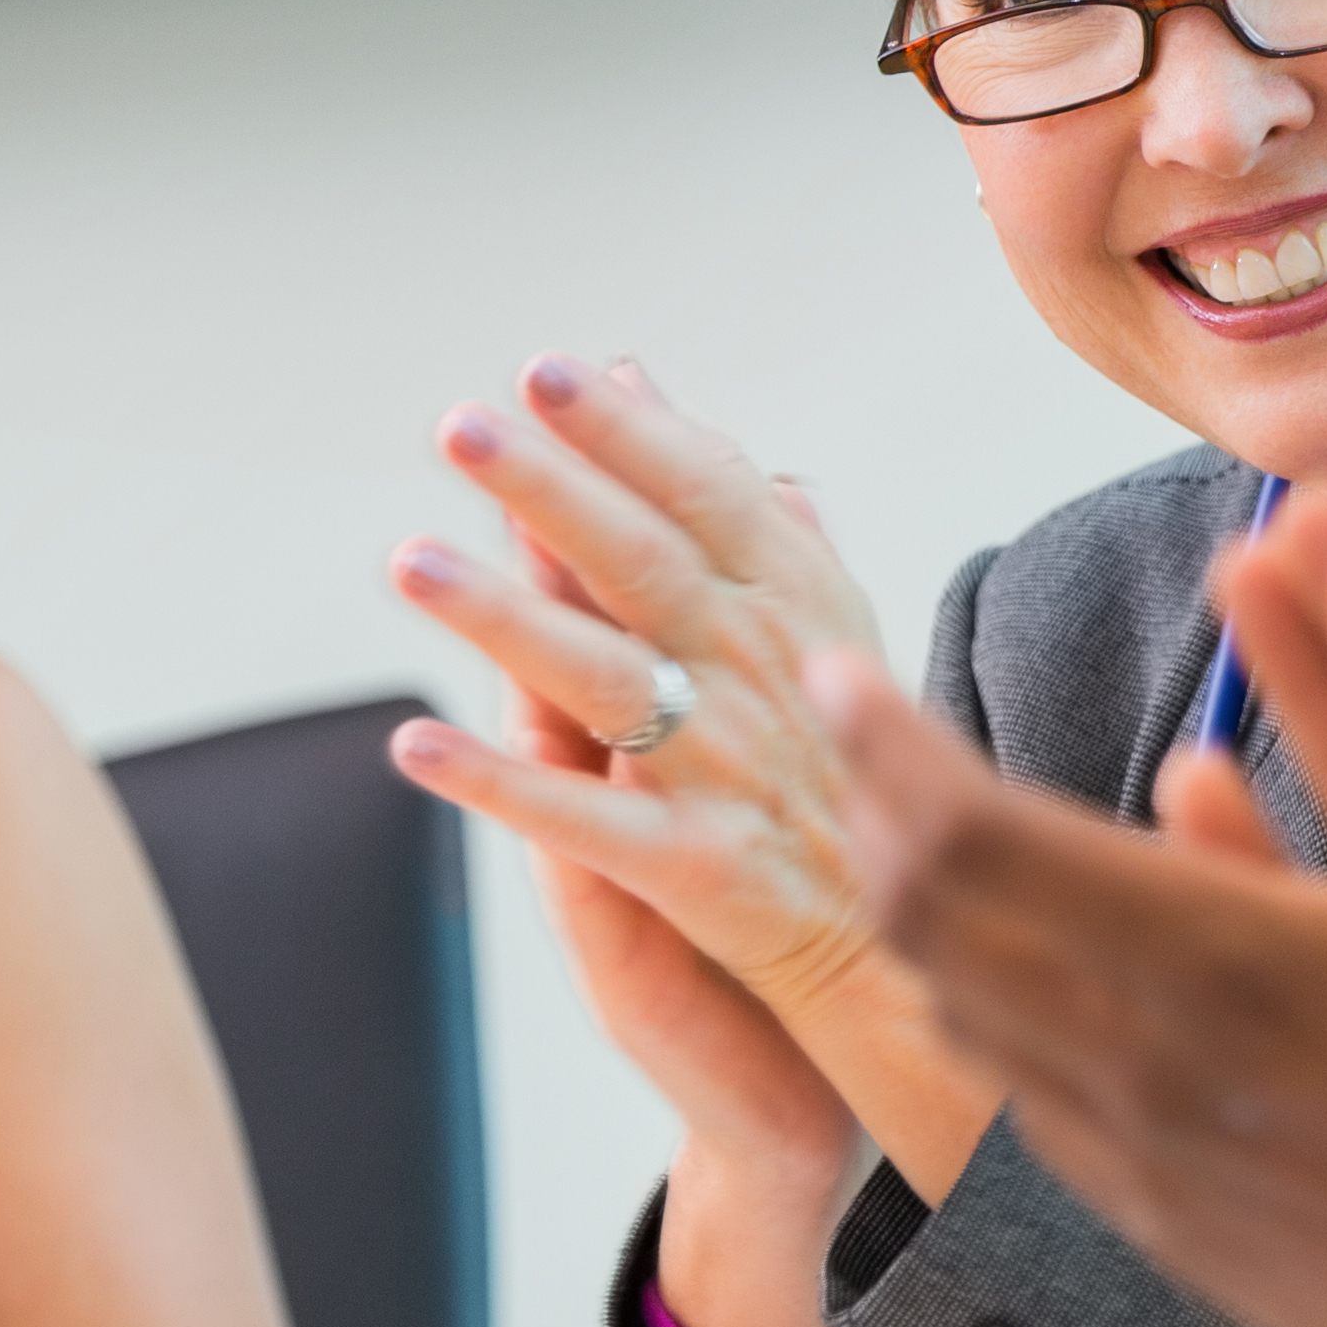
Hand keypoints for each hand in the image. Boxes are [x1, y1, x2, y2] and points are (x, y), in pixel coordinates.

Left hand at [387, 356, 895, 1019]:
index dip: (628, 435)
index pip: (707, 498)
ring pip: (608, 679)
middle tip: (462, 429)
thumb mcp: (826, 627)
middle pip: (648, 566)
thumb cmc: (856, 776)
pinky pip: (588, 825)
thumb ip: (744, 518)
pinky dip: (502, 785)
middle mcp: (768, 679)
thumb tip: (675, 399)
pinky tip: (417, 746)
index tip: (548, 372)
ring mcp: (734, 774)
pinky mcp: (708, 873)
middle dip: (553, 491)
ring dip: (504, 618)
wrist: (916, 953)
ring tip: (410, 561)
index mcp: (796, 612)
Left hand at [809, 514, 1326, 1326]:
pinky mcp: (1190, 1248)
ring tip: (930, 855)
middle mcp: (1150, 1077)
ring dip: (933, 931)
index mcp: (1212, 963)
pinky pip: (1041, 1120)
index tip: (839, 679)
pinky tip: (1042, 999)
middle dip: (883, 823)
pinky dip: (1004, 1032)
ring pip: (975, 1033)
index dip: (887, 748)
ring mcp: (1157, 1178)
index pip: (969, 836)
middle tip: (868, 749)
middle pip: (938, 931)